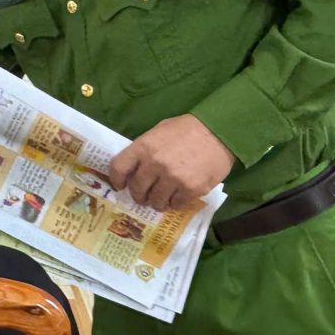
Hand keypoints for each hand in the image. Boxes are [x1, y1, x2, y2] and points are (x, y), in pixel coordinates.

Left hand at [108, 115, 234, 211]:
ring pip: (156, 201)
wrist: (218, 132)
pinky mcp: (190, 190)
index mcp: (144, 147)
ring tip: (161, 199)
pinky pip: (175, 204)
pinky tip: (177, 197)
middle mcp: (155, 164)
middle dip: (138, 195)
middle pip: (137, 189)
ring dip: (156, 202)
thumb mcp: (159, 131)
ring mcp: (173, 178)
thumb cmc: (187, 129)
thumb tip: (135, 167)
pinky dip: (174, 203)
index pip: (119, 168)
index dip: (116, 180)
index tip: (120, 186)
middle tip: (143, 196)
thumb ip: (145, 148)